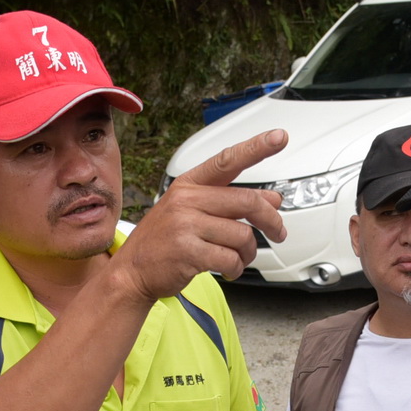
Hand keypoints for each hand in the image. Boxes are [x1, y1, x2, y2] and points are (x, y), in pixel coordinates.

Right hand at [109, 130, 289, 301]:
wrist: (131, 273)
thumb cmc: (164, 242)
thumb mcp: (193, 214)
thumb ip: (231, 204)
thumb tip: (273, 199)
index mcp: (188, 185)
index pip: (227, 160)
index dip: (256, 148)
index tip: (279, 137)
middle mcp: (186, 200)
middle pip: (247, 201)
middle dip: (271, 220)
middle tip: (279, 232)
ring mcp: (185, 225)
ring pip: (242, 235)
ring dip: (248, 253)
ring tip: (238, 259)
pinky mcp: (187, 251)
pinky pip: (230, 258)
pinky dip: (236, 268)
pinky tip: (228, 270)